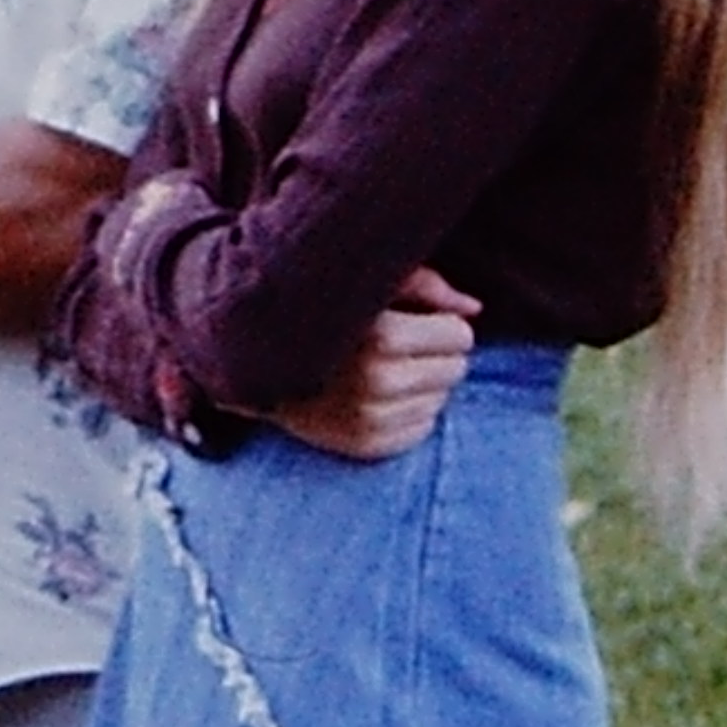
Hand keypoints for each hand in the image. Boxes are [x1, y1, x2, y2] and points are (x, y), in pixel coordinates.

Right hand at [269, 266, 480, 461]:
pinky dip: (406, 412)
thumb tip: (474, 309)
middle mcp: (378, 382)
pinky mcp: (364, 446)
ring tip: (379, 370)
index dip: (441, 323)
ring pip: (441, 400)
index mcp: (382, 336)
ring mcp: (371, 419)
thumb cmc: (320, 309)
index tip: (412, 319)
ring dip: (420, 384)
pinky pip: (421, 429)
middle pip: (456, 369)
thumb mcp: (365, 280)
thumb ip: (425, 284)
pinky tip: (373, 397)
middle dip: (434, 353)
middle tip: (394, 345)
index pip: (460, 336)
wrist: (252, 360)